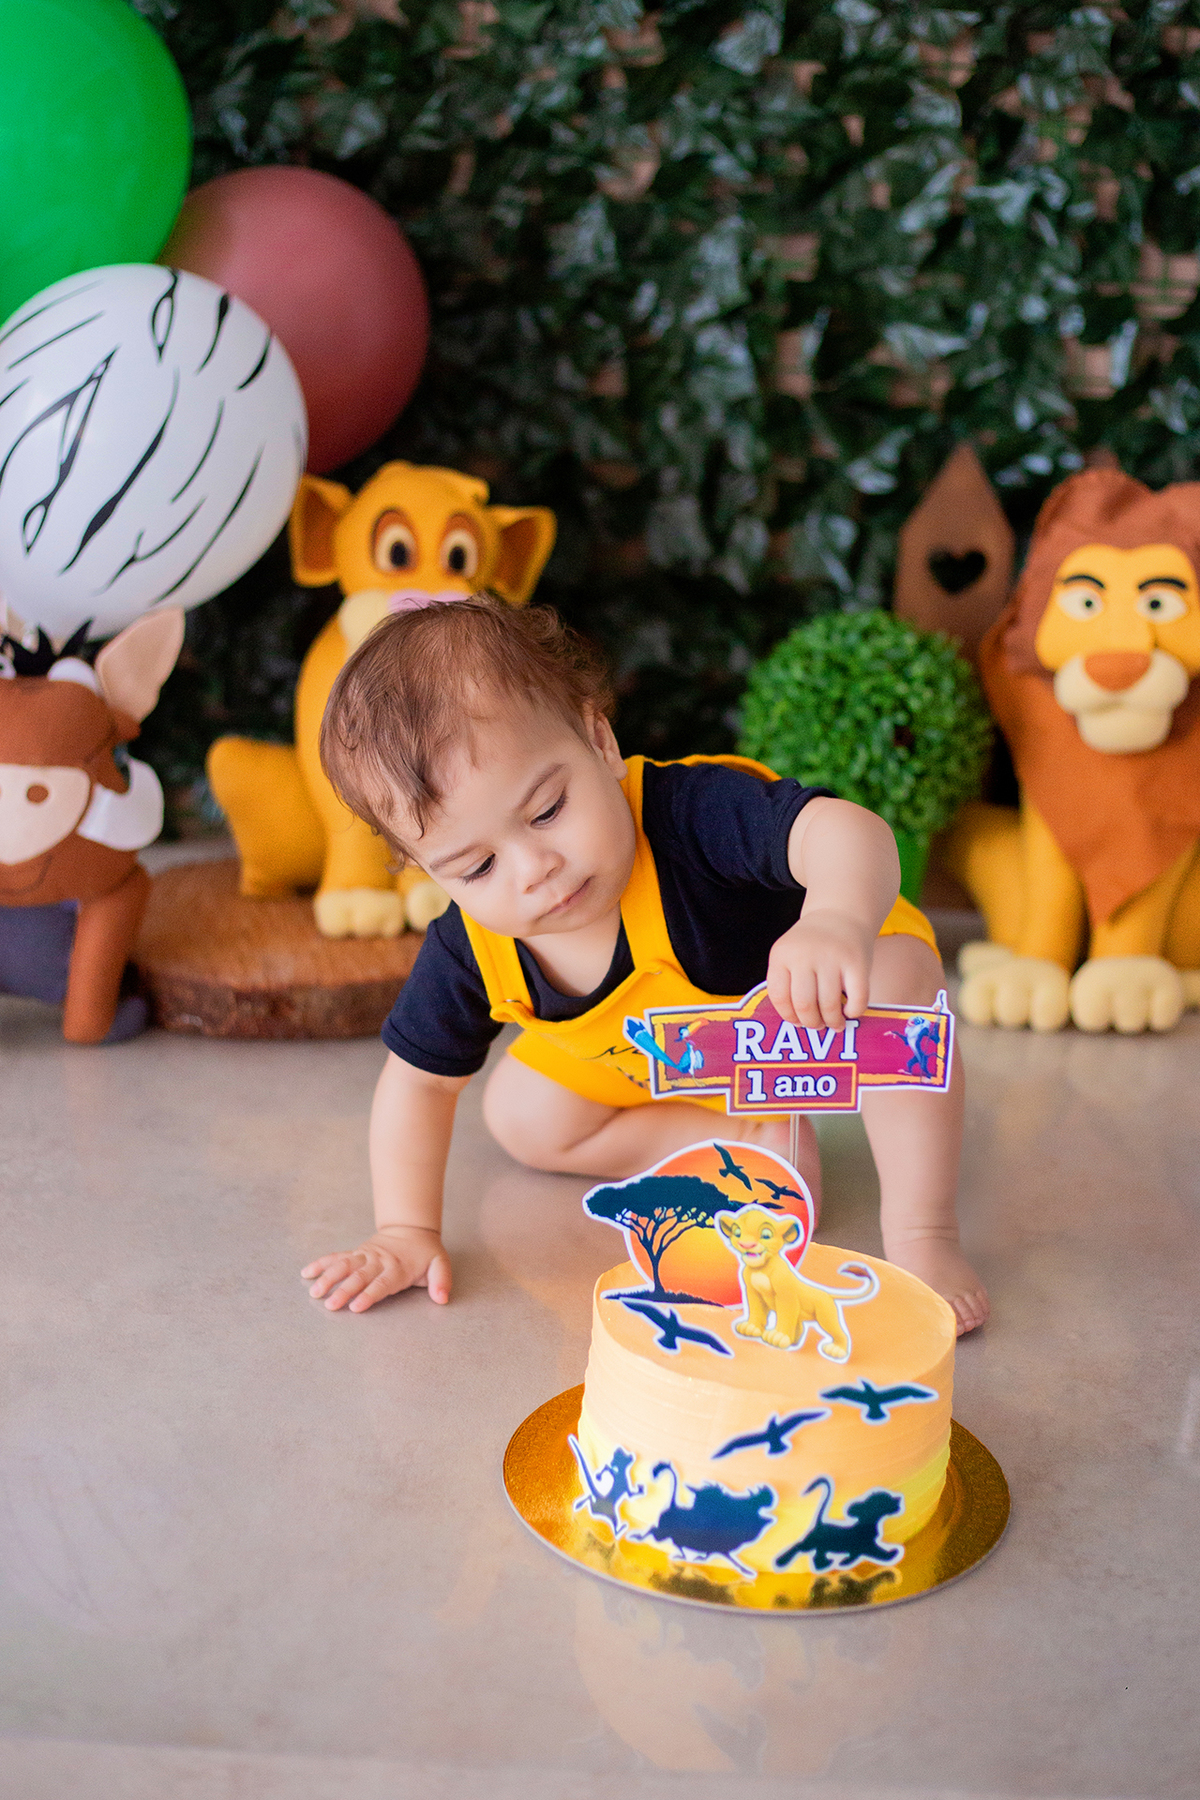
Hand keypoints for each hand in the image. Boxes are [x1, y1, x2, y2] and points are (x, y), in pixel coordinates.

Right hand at [301, 1224, 450, 1312]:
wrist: (412, 1229)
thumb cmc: (425, 1253)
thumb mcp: (440, 1264)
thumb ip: (441, 1281)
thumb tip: (442, 1298)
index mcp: (397, 1268)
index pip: (381, 1284)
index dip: (369, 1295)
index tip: (356, 1306)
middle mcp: (378, 1262)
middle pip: (359, 1277)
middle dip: (344, 1291)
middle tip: (330, 1305)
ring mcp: (365, 1256)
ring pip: (344, 1266)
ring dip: (328, 1278)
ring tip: (314, 1292)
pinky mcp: (356, 1253)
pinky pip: (337, 1257)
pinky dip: (321, 1264)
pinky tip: (307, 1273)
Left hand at [767, 909, 872, 1028]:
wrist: (841, 913)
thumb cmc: (812, 945)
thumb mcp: (789, 954)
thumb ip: (787, 982)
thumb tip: (797, 1023)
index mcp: (782, 954)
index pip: (779, 997)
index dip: (789, 1016)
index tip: (798, 1022)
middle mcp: (805, 955)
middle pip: (804, 1005)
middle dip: (812, 1023)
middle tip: (818, 1026)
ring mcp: (832, 958)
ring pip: (829, 1006)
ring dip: (833, 1022)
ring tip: (835, 1024)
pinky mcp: (857, 962)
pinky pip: (857, 999)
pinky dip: (854, 1012)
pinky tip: (850, 1010)